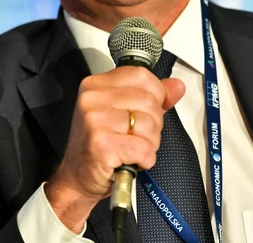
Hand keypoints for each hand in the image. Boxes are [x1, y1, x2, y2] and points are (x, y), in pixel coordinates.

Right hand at [44, 66, 185, 232]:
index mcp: (96, 85)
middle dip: (153, 124)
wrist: (76, 178)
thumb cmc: (97, 145)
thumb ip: (151, 97)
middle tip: (137, 136)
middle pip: (149, 101)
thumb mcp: (120, 113)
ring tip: (132, 148)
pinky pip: (144, 148)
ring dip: (149, 143)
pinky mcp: (102, 144)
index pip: (140, 75)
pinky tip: (132, 160)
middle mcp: (93, 99)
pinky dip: (145, 159)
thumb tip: (176, 86)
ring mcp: (95, 121)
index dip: (156, 93)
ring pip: (149, 126)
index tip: (151, 109)